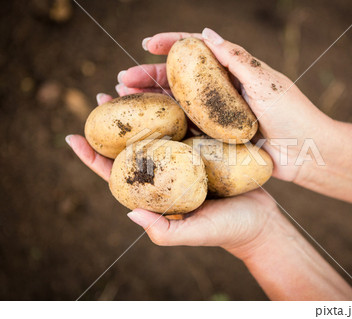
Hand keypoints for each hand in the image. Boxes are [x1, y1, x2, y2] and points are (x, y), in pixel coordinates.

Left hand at [66, 94, 279, 257]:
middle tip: (103, 96)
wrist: (262, 220)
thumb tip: (129, 213)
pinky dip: (175, 105)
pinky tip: (167, 87)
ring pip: (159, 128)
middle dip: (116, 123)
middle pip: (134, 144)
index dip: (93, 157)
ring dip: (143, 107)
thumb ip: (164, 230)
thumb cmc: (229, 230)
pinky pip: (188, 122)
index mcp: (157, 193)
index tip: (72, 137)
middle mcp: (167, 173)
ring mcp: (186, 158)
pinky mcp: (206, 146)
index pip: (117, 174)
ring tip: (129, 84)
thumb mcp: (196, 233)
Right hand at [117, 29, 335, 182]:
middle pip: (180, 78)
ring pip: (179, 103)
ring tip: (125, 98)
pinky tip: (147, 127)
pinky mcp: (218, 137)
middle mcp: (222, 90)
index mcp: (234, 70)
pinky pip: (189, 128)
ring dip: (152, 100)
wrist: (308, 151)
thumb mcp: (265, 82)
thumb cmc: (293, 113)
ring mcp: (219, 115)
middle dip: (150, 75)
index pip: (197, 51)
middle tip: (123, 78)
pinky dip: (167, 125)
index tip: (147, 43)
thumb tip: (206, 33)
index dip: (171, 43)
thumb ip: (236, 58)